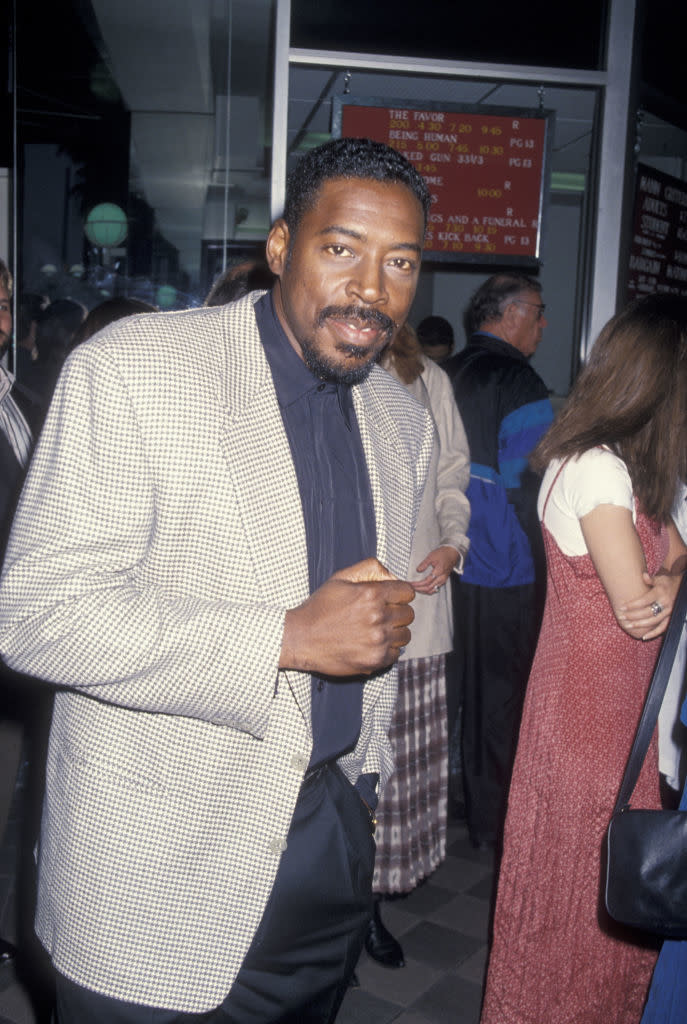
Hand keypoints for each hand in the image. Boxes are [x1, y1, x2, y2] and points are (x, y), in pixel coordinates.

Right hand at [280, 557, 414, 676]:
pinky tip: (371, 644)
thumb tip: (392, 576)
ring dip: (394, 632)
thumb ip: (369, 568)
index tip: (391, 599)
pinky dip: (387, 650)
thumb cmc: (319, 608)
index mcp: (372, 594)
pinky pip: (396, 653)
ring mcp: (378, 640)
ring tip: (375, 631)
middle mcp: (378, 617)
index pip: (408, 592)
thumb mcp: (340, 578)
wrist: (301, 638)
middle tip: (380, 616)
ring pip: (405, 635)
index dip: (399, 594)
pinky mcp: (375, 659)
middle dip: (397, 613)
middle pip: (409, 614)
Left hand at [411, 545, 459, 594]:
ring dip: (423, 591)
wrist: (452, 553)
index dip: (418, 584)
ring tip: (416, 589)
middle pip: (429, 588)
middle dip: (419, 589)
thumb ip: (424, 564)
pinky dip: (428, 590)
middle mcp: (442, 578)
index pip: (426, 582)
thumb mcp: (431, 556)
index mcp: (439, 572)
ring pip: (432, 590)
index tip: (411, 584)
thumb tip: (418, 570)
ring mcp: (443, 580)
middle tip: (411, 588)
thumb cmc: (443, 554)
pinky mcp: (443, 580)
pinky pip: (435, 588)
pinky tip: (423, 588)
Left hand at [618, 571, 681, 639]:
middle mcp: (665, 603)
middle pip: (647, 612)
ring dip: (640, 624)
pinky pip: (662, 628)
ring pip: (653, 621)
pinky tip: (643, 637)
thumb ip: (650, 579)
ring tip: (628, 625)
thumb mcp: (659, 578)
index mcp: (660, 593)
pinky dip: (653, 634)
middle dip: (633, 616)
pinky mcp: (670, 618)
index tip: (621, 607)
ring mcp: (669, 612)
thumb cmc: (665, 582)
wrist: (679, 586)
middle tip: (622, 617)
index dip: (632, 605)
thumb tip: (643, 575)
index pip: (644, 601)